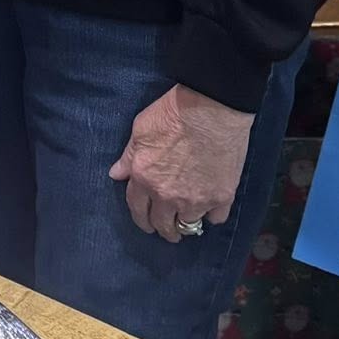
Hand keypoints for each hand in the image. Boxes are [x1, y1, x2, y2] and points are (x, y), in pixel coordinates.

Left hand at [108, 84, 253, 243]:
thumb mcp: (140, 129)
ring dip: (187, 223)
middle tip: (168, 229)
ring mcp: (196, 199)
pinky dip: (212, 215)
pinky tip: (210, 208)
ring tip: (189, 219)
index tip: (147, 223)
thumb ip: (128, 157)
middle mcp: (168, 195)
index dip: (142, 219)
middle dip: (163, 229)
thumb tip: (116, 174)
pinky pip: (215, 218)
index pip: (138, 210)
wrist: (212, 109)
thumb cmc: (173, 113)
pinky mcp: (221, 197)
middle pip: (163, 225)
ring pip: (189, 225)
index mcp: (144, 179)